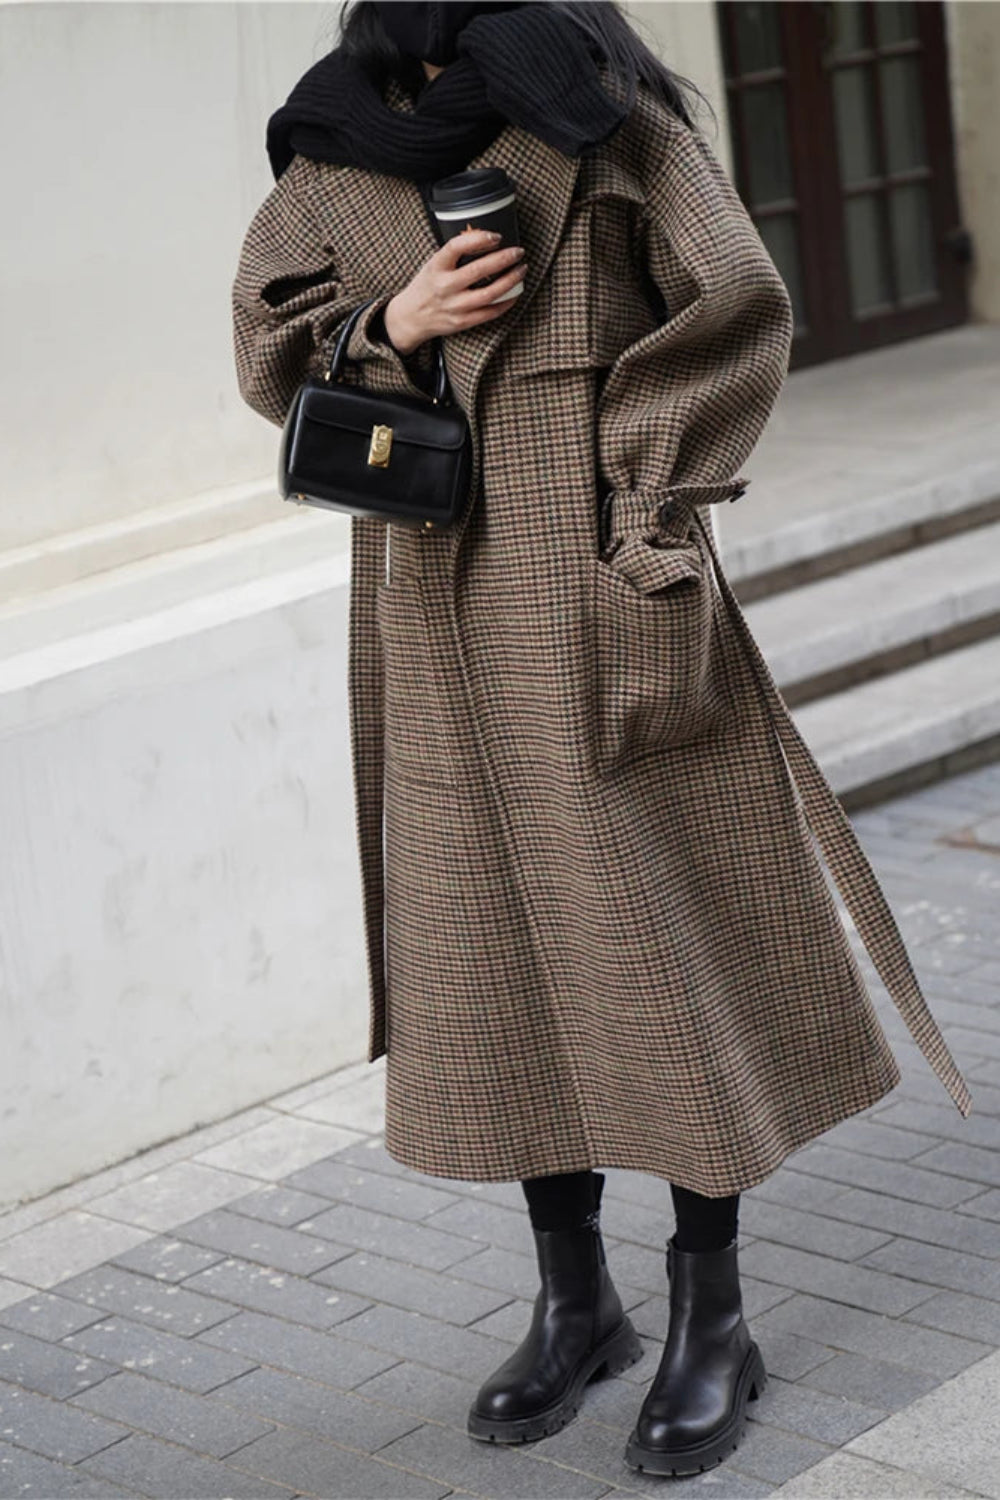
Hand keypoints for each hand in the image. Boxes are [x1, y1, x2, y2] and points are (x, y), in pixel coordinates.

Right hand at [383, 228, 526, 354]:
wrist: (411, 317)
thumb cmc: (427, 286)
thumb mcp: (434, 264)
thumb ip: (455, 254)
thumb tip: (486, 239)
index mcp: (436, 267)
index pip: (456, 246)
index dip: (478, 238)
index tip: (496, 236)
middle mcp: (445, 287)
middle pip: (479, 270)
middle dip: (504, 258)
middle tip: (518, 252)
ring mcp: (454, 306)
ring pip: (490, 293)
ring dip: (510, 280)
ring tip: (521, 270)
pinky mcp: (462, 322)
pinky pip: (490, 312)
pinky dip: (506, 301)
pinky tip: (515, 292)